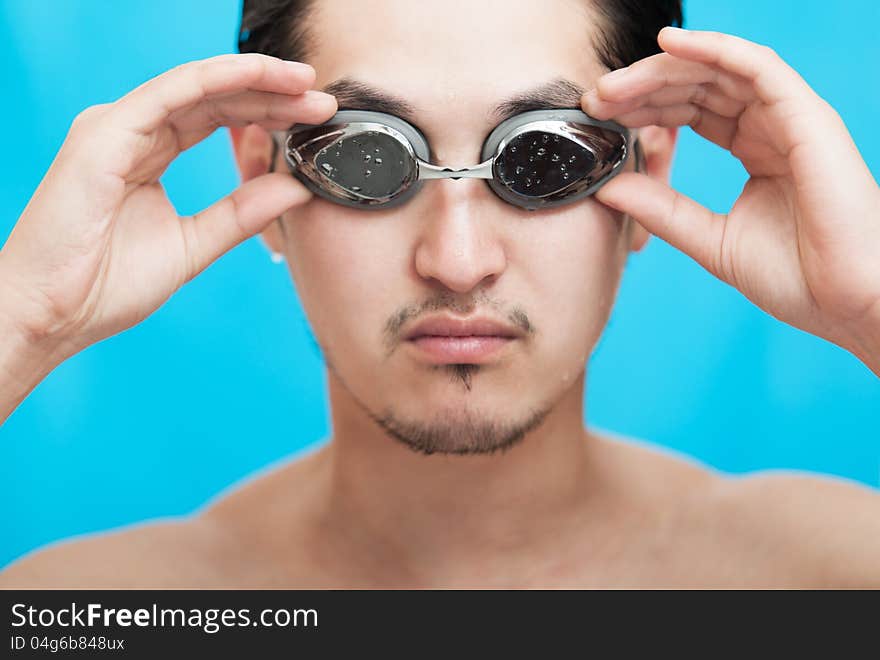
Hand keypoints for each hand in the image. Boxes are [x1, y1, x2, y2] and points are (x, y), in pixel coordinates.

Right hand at [0, 54, 335, 358]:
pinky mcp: (105, 134)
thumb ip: (242, 213)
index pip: (216, 118)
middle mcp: (132, 132)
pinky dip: (218, 81)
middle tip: (322, 100)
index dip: (267, 114)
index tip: (314, 119)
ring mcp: (115, 128)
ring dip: (256, 82)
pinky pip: (170, 93)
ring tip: (305, 85)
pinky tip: (260, 78)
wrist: (52, 316)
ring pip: (198, 87)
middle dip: (273, 95)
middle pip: (214, 98)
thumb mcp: (194, 244)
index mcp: (148, 153)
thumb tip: (295, 188)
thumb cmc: (106, 285)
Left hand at [582, 27, 879, 370]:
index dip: (643, 109)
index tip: (598, 118)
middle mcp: (772, 127)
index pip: (690, 112)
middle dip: (642, 88)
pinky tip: (669, 45)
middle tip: (594, 99)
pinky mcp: (808, 118)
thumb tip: (606, 186)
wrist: (846, 304)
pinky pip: (756, 67)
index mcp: (754, 150)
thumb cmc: (795, 277)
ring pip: (719, 71)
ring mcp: (791, 119)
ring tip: (613, 85)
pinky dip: (713, 50)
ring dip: (662, 71)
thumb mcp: (708, 238)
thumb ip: (660, 209)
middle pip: (697, 87)